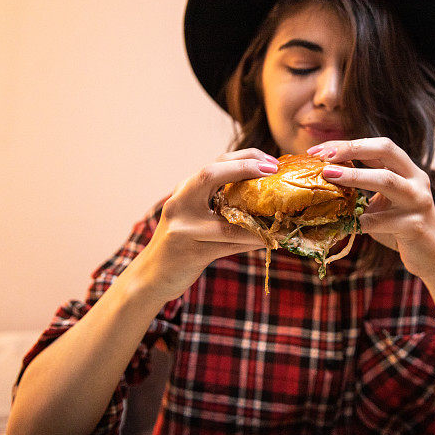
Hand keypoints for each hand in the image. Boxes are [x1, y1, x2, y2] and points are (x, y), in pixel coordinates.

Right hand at [130, 149, 276, 302]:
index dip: (244, 158)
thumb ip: (218, 201)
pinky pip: (230, 244)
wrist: (152, 276)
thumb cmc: (182, 243)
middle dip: (245, 167)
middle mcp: (180, 203)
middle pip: (210, 174)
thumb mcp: (194, 215)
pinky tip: (270, 239)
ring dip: (259, 217)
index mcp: (184, 190)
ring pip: (227, 219)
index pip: (214, 163)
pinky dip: (252, 240)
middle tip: (273, 170)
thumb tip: (263, 192)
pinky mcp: (192, 251)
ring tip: (282, 213)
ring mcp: (184, 228)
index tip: (271, 162)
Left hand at [308, 138, 434, 279]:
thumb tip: (325, 175)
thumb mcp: (383, 200)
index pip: (378, 146)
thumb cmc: (399, 226)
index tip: (317, 150)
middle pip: (386, 150)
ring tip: (329, 175)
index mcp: (408, 170)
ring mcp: (418, 201)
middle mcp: (416, 180)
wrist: (431, 256)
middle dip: (352, 149)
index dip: (347, 144)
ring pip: (387, 180)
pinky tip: (343, 223)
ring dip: (355, 175)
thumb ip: (365, 185)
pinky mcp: (415, 226)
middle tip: (323, 156)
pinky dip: (359, 221)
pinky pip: (381, 221)